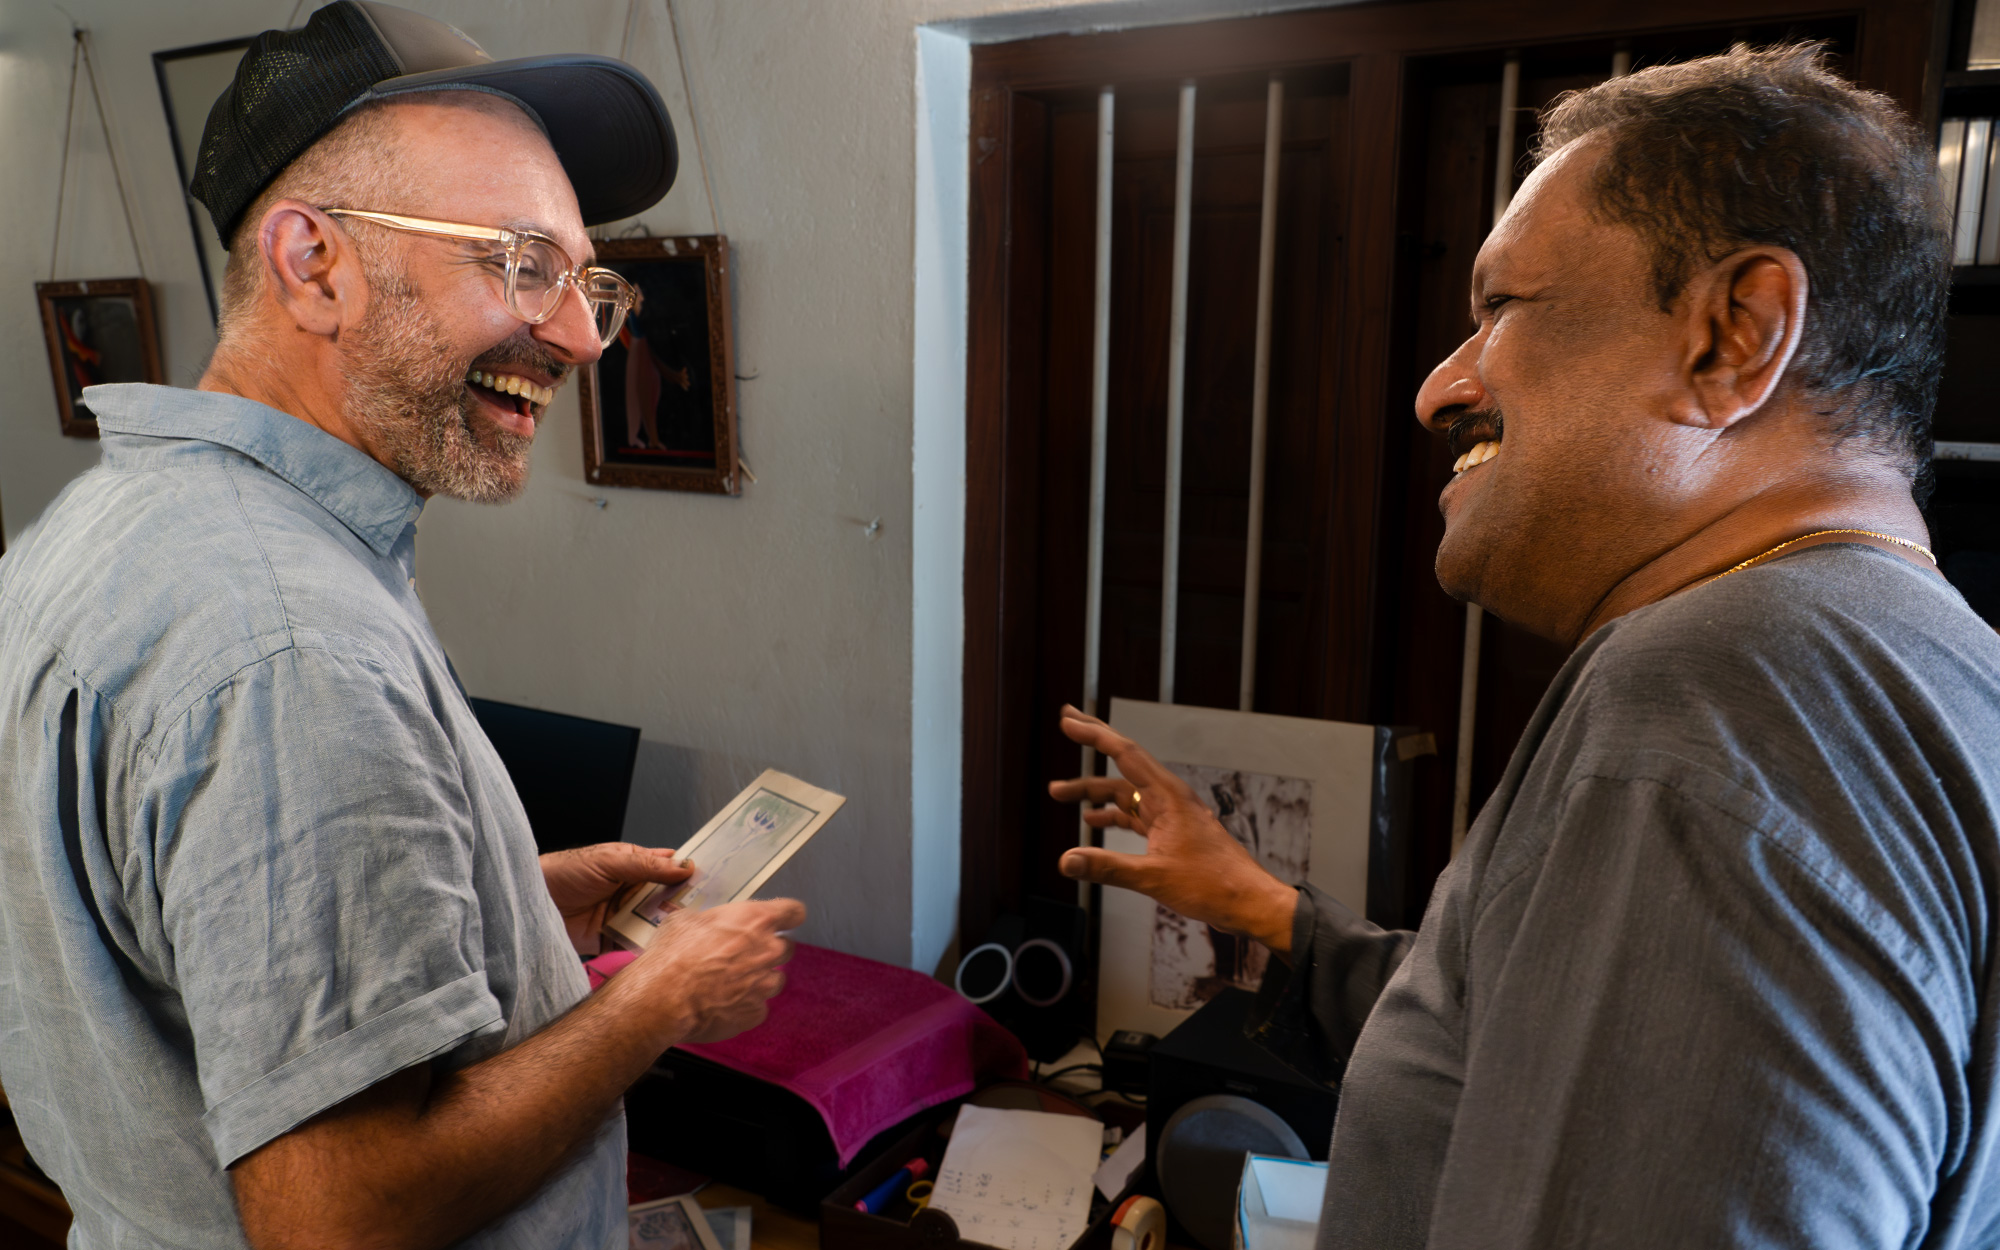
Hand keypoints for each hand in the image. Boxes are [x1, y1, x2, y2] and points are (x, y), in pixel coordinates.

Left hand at [541, 842, 692, 953]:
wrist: (531, 904)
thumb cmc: (563, 873)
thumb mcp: (608, 862)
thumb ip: (646, 866)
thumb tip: (682, 866)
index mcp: (634, 865)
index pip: (669, 867)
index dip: (689, 872)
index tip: (714, 879)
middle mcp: (631, 890)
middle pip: (667, 897)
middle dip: (683, 903)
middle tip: (705, 910)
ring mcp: (623, 914)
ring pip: (655, 921)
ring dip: (667, 926)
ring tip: (685, 931)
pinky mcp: (613, 938)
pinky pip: (636, 943)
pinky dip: (647, 946)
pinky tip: (660, 948)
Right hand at [632, 898, 807, 1044]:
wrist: (663, 997)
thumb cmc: (673, 954)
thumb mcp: (686, 920)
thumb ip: (710, 921)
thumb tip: (706, 926)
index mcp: (756, 920)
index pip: (794, 912)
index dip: (788, 916)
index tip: (783, 921)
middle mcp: (768, 950)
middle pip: (786, 948)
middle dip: (768, 950)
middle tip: (743, 955)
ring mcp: (764, 985)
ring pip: (774, 980)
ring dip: (759, 980)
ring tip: (730, 984)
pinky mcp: (755, 1014)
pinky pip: (758, 1008)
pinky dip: (745, 1006)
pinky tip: (723, 1005)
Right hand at [1049, 705, 1296, 954]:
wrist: (1248, 902)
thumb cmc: (1215, 884)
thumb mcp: (1153, 876)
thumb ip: (1106, 867)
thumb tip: (1067, 861)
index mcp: (1168, 797)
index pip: (1124, 753)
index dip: (1093, 734)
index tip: (1069, 721)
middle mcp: (1169, 799)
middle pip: (1123, 764)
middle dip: (1093, 744)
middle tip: (1067, 725)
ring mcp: (1171, 816)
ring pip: (1125, 794)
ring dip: (1094, 794)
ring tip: (1060, 794)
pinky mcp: (1172, 834)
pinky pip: (1136, 816)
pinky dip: (1112, 816)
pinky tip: (1093, 822)